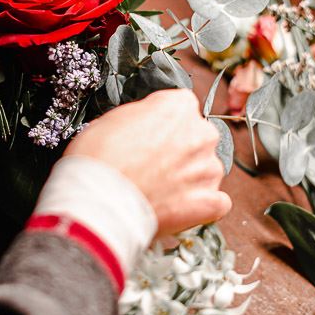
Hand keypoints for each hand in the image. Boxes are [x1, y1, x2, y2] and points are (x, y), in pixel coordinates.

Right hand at [63, 88, 230, 235]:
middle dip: (179, 151)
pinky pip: (216, 202)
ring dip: (189, 179)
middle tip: (152, 166)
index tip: (149, 137)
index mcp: (178, 106)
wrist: (98, 201)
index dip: (161, 124)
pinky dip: (202, 206)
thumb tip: (146, 124)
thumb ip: (142, 116)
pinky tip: (179, 208)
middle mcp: (201, 133)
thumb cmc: (99, 159)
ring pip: (206, 170)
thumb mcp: (113, 117)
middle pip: (197, 137)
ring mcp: (208, 168)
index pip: (180, 107)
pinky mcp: (209, 201)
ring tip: (160, 191)